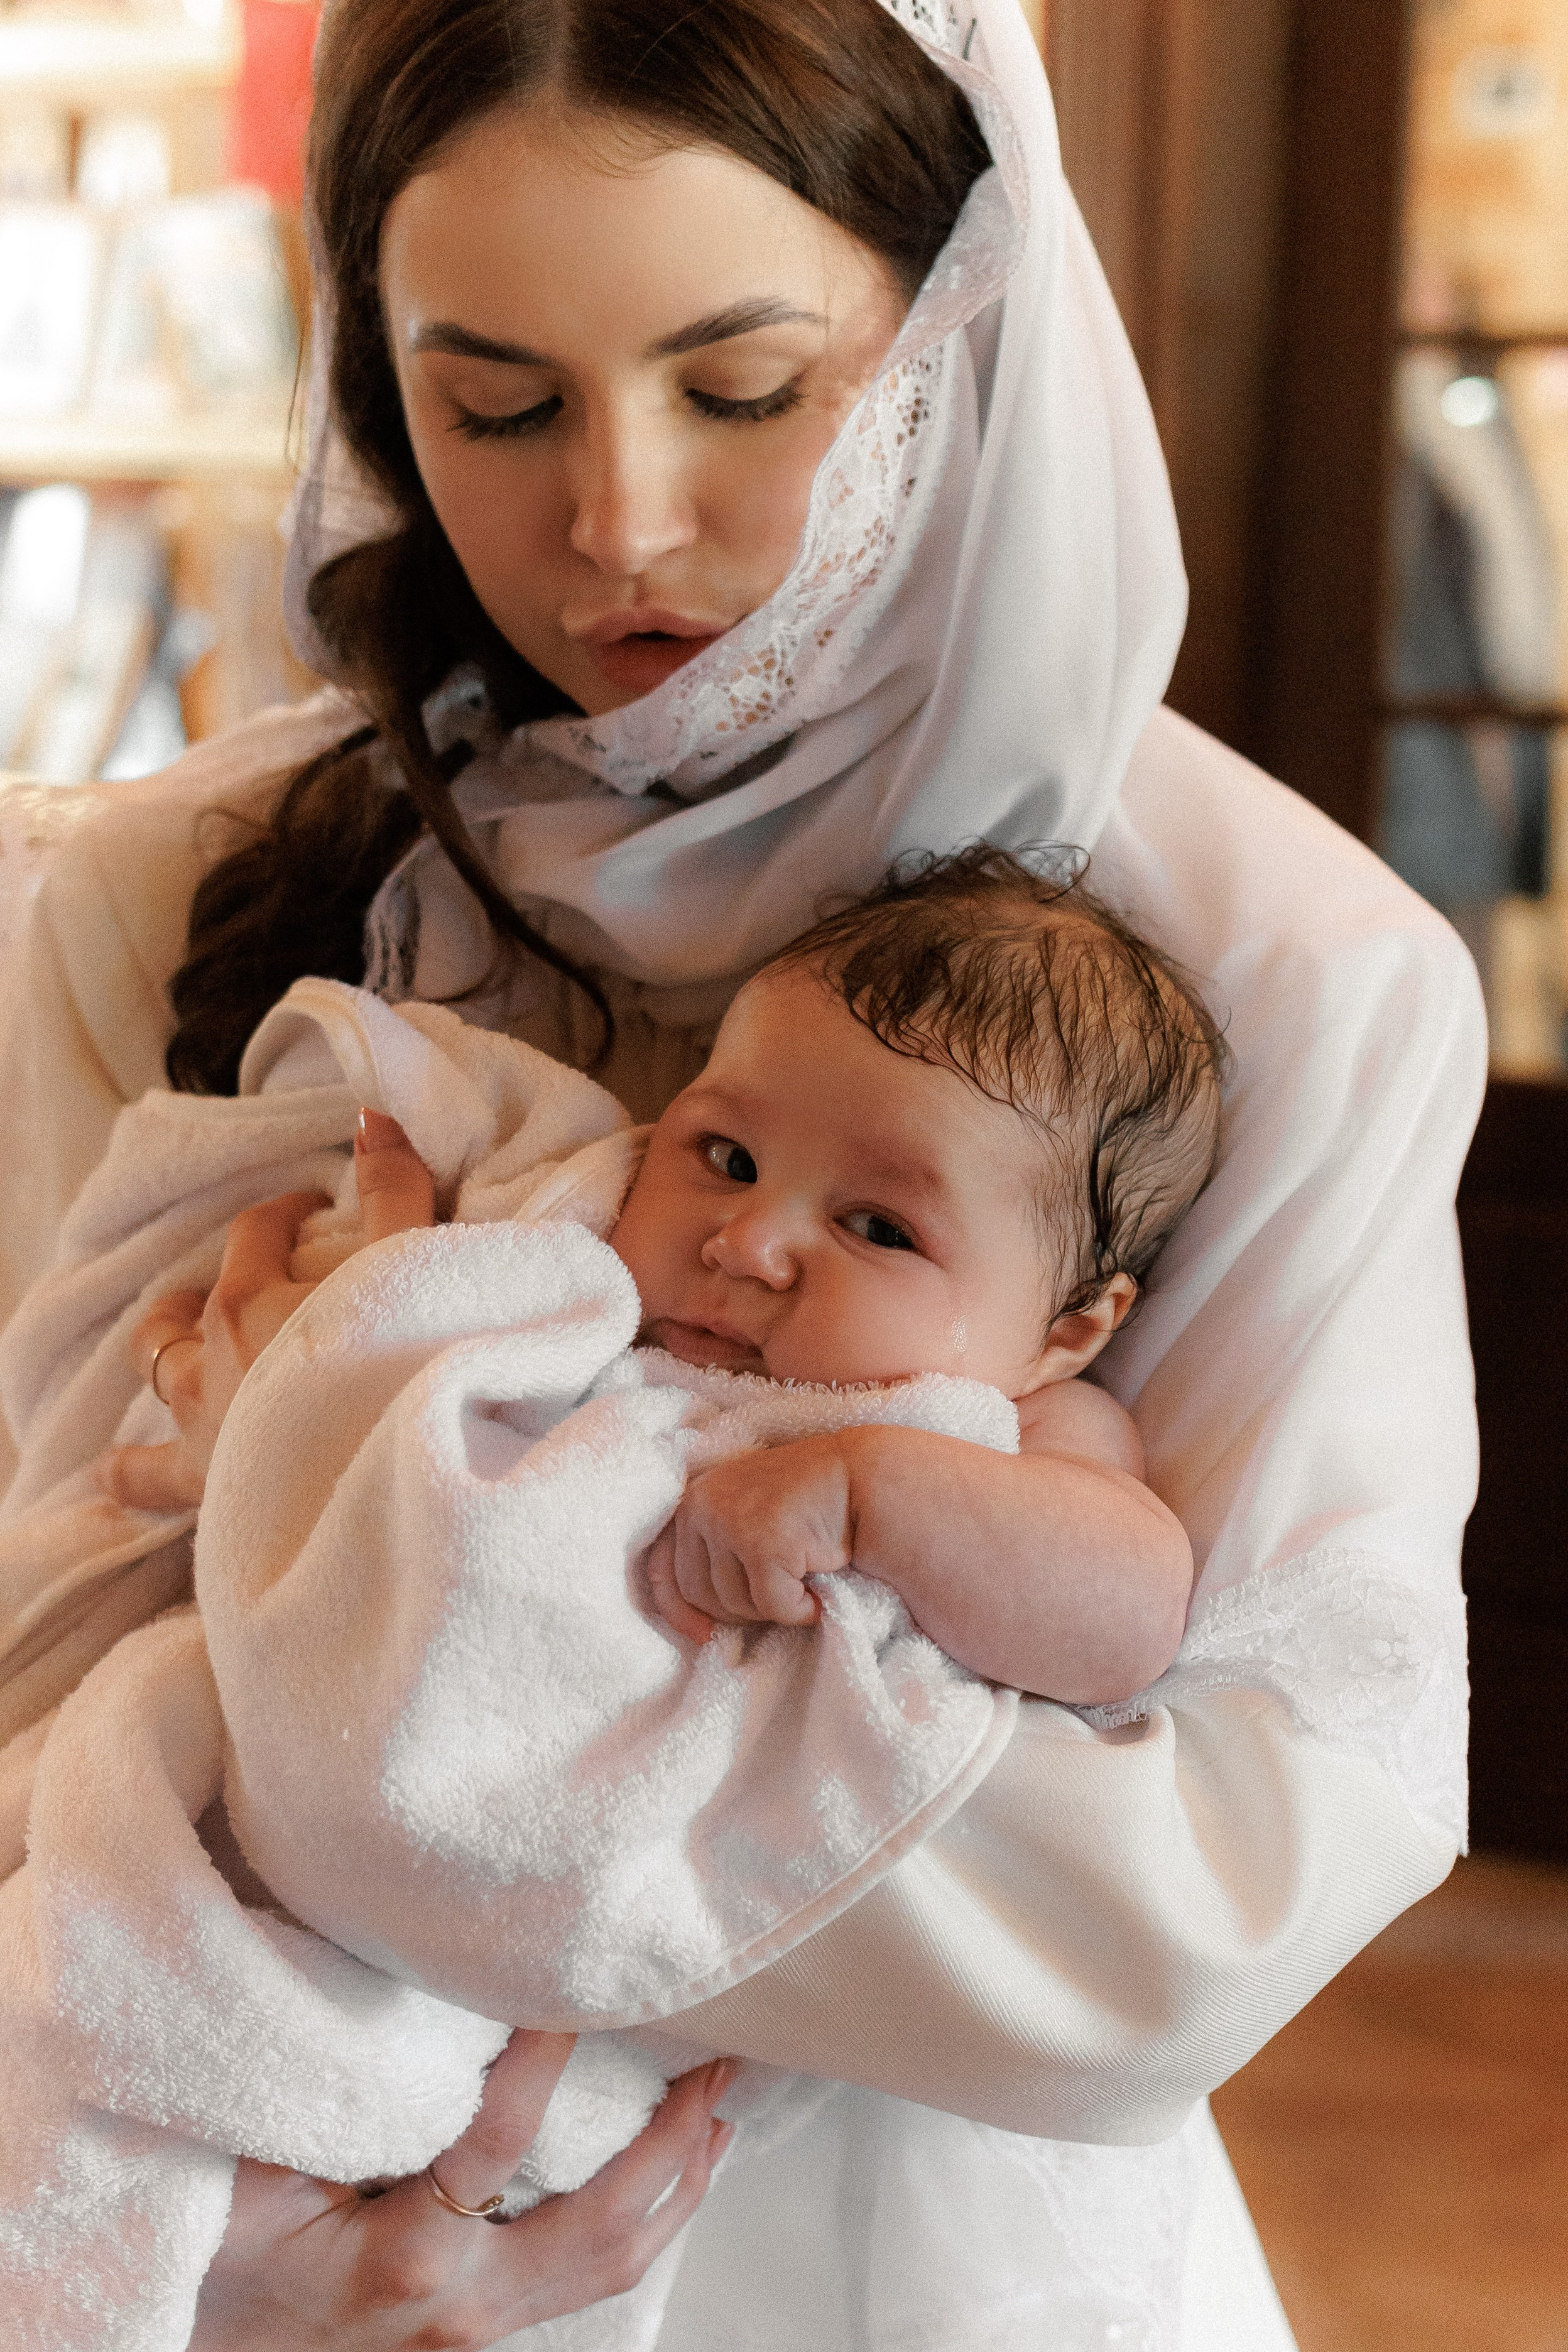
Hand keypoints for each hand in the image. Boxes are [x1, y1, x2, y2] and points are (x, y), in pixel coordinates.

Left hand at [102, 1111, 436, 1514]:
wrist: (394, 1486)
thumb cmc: (406, 1374)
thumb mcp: (412, 1266)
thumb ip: (393, 1189)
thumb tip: (368, 1116)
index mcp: (256, 1302)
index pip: (257, 1232)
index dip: (285, 1215)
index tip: (316, 1214)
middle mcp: (214, 1363)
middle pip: (192, 1306)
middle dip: (210, 1286)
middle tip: (245, 1282)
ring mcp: (202, 1429)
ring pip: (159, 1377)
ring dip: (166, 1356)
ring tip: (181, 1351)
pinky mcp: (205, 1489)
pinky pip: (145, 1481)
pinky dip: (130, 1472)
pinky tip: (115, 1474)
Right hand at [191, 2032, 735, 2350]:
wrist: (205, 2348)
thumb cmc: (221, 2257)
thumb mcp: (249, 2172)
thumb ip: (318, 2087)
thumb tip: (368, 1974)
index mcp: (404, 2254)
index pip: (497, 2141)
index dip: (543, 2057)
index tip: (575, 1985)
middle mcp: (463, 2301)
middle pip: (601, 2225)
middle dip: (671, 2141)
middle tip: (717, 2062)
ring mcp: (482, 2325)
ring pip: (612, 2266)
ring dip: (678, 2187)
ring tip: (723, 2111)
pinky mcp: (488, 2327)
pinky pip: (589, 2279)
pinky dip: (646, 2223)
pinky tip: (677, 2176)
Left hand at [646, 1435, 855, 1642]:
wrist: (859, 1477)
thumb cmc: (803, 1504)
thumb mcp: (744, 1517)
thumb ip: (712, 1552)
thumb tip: (694, 1628)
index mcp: (694, 1501)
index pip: (663, 1569)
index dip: (678, 1612)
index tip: (702, 1637)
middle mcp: (704, 1507)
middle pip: (701, 1595)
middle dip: (739, 1609)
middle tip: (776, 1593)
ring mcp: (732, 1523)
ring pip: (736, 1605)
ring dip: (772, 1607)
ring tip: (799, 1580)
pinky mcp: (765, 1544)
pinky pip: (774, 1607)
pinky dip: (800, 1610)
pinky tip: (817, 1592)